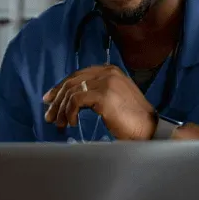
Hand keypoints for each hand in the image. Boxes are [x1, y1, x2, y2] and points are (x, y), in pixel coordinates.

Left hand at [43, 65, 157, 140]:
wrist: (149, 129)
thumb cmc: (131, 119)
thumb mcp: (113, 98)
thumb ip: (95, 92)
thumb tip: (71, 98)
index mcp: (109, 70)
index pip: (78, 75)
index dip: (61, 87)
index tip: (49, 99)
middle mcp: (107, 72)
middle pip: (72, 82)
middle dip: (57, 100)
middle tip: (50, 115)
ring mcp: (106, 82)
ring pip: (71, 92)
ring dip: (61, 109)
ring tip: (59, 124)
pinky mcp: (104, 95)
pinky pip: (76, 101)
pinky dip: (70, 113)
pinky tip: (72, 123)